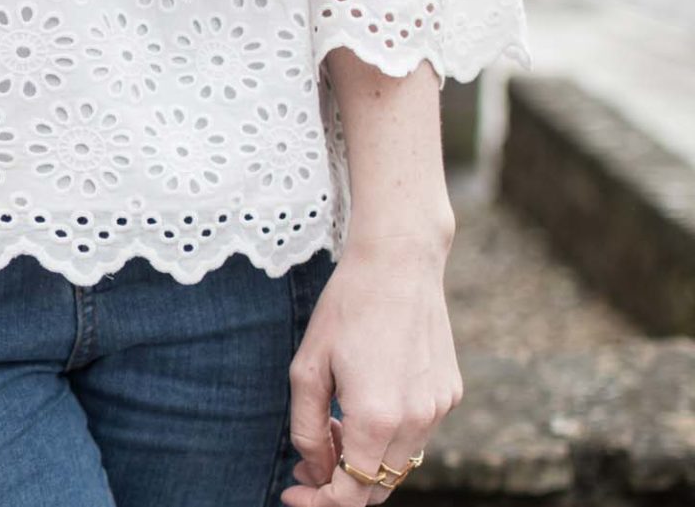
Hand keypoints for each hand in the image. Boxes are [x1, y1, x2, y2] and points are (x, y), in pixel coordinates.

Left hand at [280, 234, 461, 505]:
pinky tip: (366, 402)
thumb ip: (308, 427)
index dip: (319, 501)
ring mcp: (439, 409)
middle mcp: (416, 422)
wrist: (399, 261)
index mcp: (376, 418)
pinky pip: (417, 434)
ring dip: (365, 459)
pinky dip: (389, 435)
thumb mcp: (308, 365)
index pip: (351, 495)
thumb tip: (314, 469)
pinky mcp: (450, 393)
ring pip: (399, 463)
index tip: (293, 491)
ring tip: (335, 424)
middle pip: (377, 486)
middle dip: (340, 484)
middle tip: (308, 463)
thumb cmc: (347, 307)